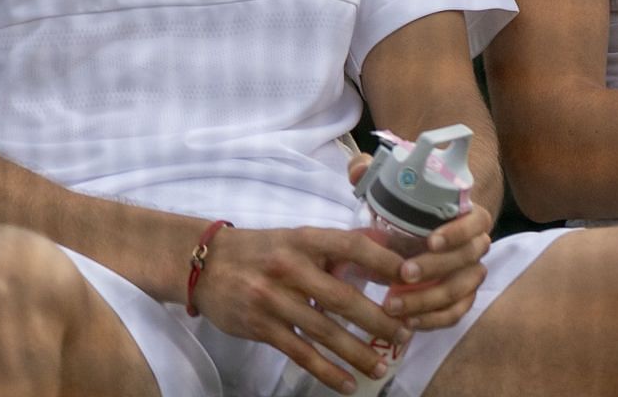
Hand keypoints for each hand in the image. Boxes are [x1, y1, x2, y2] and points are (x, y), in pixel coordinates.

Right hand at [188, 224, 409, 392]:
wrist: (205, 265)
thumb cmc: (261, 250)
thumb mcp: (297, 237)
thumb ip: (337, 245)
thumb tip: (386, 247)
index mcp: (305, 239)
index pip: (351, 246)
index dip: (384, 261)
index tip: (412, 275)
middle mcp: (290, 268)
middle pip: (343, 297)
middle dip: (378, 319)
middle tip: (405, 334)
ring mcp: (274, 299)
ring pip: (324, 331)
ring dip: (357, 352)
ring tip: (381, 367)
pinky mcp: (262, 327)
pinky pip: (300, 353)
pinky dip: (326, 371)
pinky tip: (346, 383)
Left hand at [340, 153, 492, 330]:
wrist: (411, 234)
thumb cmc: (404, 209)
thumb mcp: (387, 187)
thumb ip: (372, 172)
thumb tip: (360, 167)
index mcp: (465, 214)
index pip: (477, 221)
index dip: (458, 231)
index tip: (430, 240)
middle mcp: (474, 245)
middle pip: (469, 259)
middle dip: (435, 268)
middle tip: (403, 274)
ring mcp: (470, 273)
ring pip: (462, 290)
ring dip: (430, 299)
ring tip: (394, 304)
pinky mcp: (461, 299)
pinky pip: (456, 313)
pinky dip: (434, 320)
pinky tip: (409, 322)